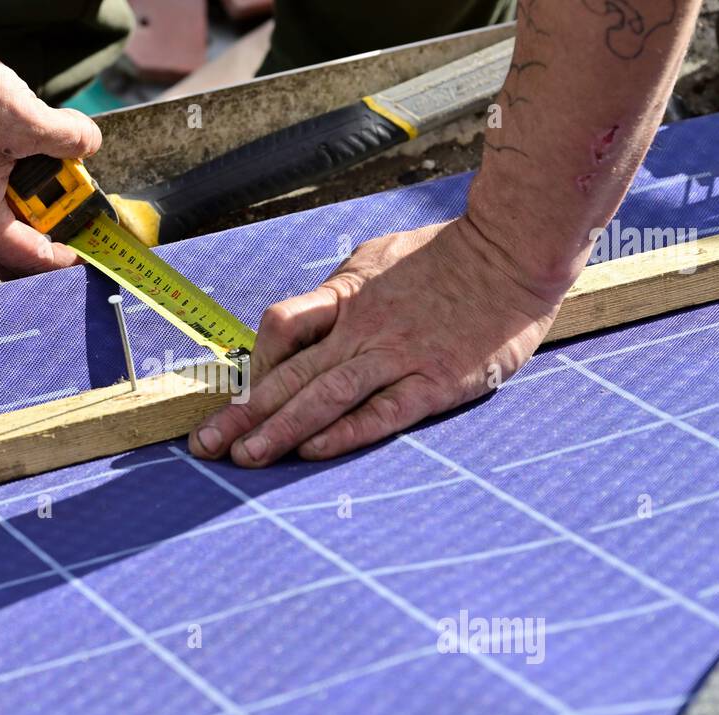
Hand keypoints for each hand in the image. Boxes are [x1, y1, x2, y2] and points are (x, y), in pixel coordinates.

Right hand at [0, 37, 101, 277]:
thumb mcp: (26, 117)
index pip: (28, 256)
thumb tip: (87, 142)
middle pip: (1, 255)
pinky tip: (1, 174)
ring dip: (10, 221)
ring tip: (37, 198)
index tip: (80, 253)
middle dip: (34, 250)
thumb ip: (68, 137)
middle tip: (62, 237)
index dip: (61, 258)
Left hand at [188, 218, 562, 466]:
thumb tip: (305, 318)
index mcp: (345, 299)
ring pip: (324, 397)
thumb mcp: (377, 258)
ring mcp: (398, 357)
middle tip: (205, 447)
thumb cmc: (446, 255)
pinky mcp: (434, 383)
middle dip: (242, 415)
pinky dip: (345, 432)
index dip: (253, 367)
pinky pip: (381, 412)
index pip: (278, 330)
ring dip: (279, 430)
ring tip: (244, 459)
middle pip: (288, 374)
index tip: (240, 398)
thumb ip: (339, 292)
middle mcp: (362, 330)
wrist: (513, 251)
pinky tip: (313, 450)